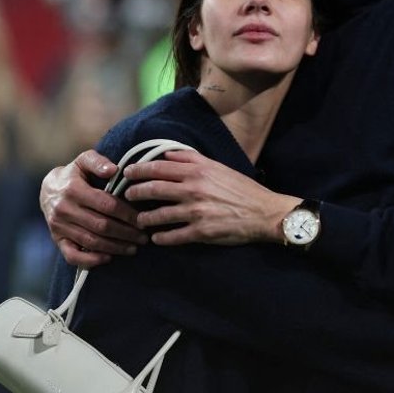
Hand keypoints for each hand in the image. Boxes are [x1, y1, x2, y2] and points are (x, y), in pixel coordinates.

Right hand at [41, 150, 147, 266]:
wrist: (48, 189)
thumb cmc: (74, 174)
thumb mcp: (84, 161)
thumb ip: (98, 162)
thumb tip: (114, 170)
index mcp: (73, 190)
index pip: (106, 205)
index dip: (127, 215)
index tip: (143, 220)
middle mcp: (64, 210)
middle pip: (101, 226)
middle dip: (126, 234)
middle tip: (144, 238)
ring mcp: (58, 226)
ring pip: (91, 241)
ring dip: (115, 247)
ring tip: (134, 248)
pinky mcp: (56, 239)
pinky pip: (71, 255)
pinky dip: (90, 260)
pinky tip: (108, 258)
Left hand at [127, 150, 298, 244]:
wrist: (265, 213)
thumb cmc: (243, 189)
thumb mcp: (219, 167)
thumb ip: (193, 159)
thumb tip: (167, 154)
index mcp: (198, 171)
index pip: (158, 168)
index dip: (138, 170)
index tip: (127, 173)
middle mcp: (194, 189)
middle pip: (152, 190)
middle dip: (134, 193)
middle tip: (128, 196)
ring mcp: (196, 211)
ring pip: (158, 215)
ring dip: (144, 218)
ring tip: (141, 220)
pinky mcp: (201, 231)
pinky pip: (172, 236)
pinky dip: (161, 238)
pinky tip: (157, 238)